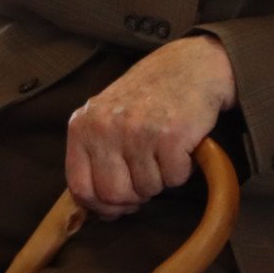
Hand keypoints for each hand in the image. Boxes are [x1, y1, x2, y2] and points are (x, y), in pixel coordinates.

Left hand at [64, 35, 236, 218]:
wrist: (193, 64)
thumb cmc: (151, 94)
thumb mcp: (109, 115)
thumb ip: (97, 154)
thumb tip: (100, 208)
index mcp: (84, 125)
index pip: (80, 187)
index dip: (102, 206)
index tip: (119, 205)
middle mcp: (106, 127)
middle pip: (114, 194)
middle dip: (135, 196)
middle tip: (149, 178)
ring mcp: (138, 131)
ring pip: (147, 189)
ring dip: (162, 179)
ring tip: (166, 151)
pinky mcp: (171, 135)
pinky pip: (175, 178)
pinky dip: (183, 170)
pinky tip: (183, 146)